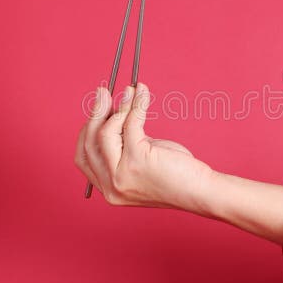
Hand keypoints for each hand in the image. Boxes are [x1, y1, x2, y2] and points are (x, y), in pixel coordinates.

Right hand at [74, 83, 213, 210]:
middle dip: (95, 113)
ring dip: (118, 107)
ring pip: (105, 132)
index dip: (88, 129)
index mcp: (108, 189)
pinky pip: (130, 124)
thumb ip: (123, 143)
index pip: (84, 157)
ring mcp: (122, 176)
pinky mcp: (137, 161)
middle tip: (104, 91)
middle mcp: (110, 186)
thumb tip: (112, 110)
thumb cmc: (175, 175)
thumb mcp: (141, 160)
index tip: (97, 109)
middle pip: (89, 142)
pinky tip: (141, 93)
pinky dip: (135, 104)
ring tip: (129, 91)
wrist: (198, 191)